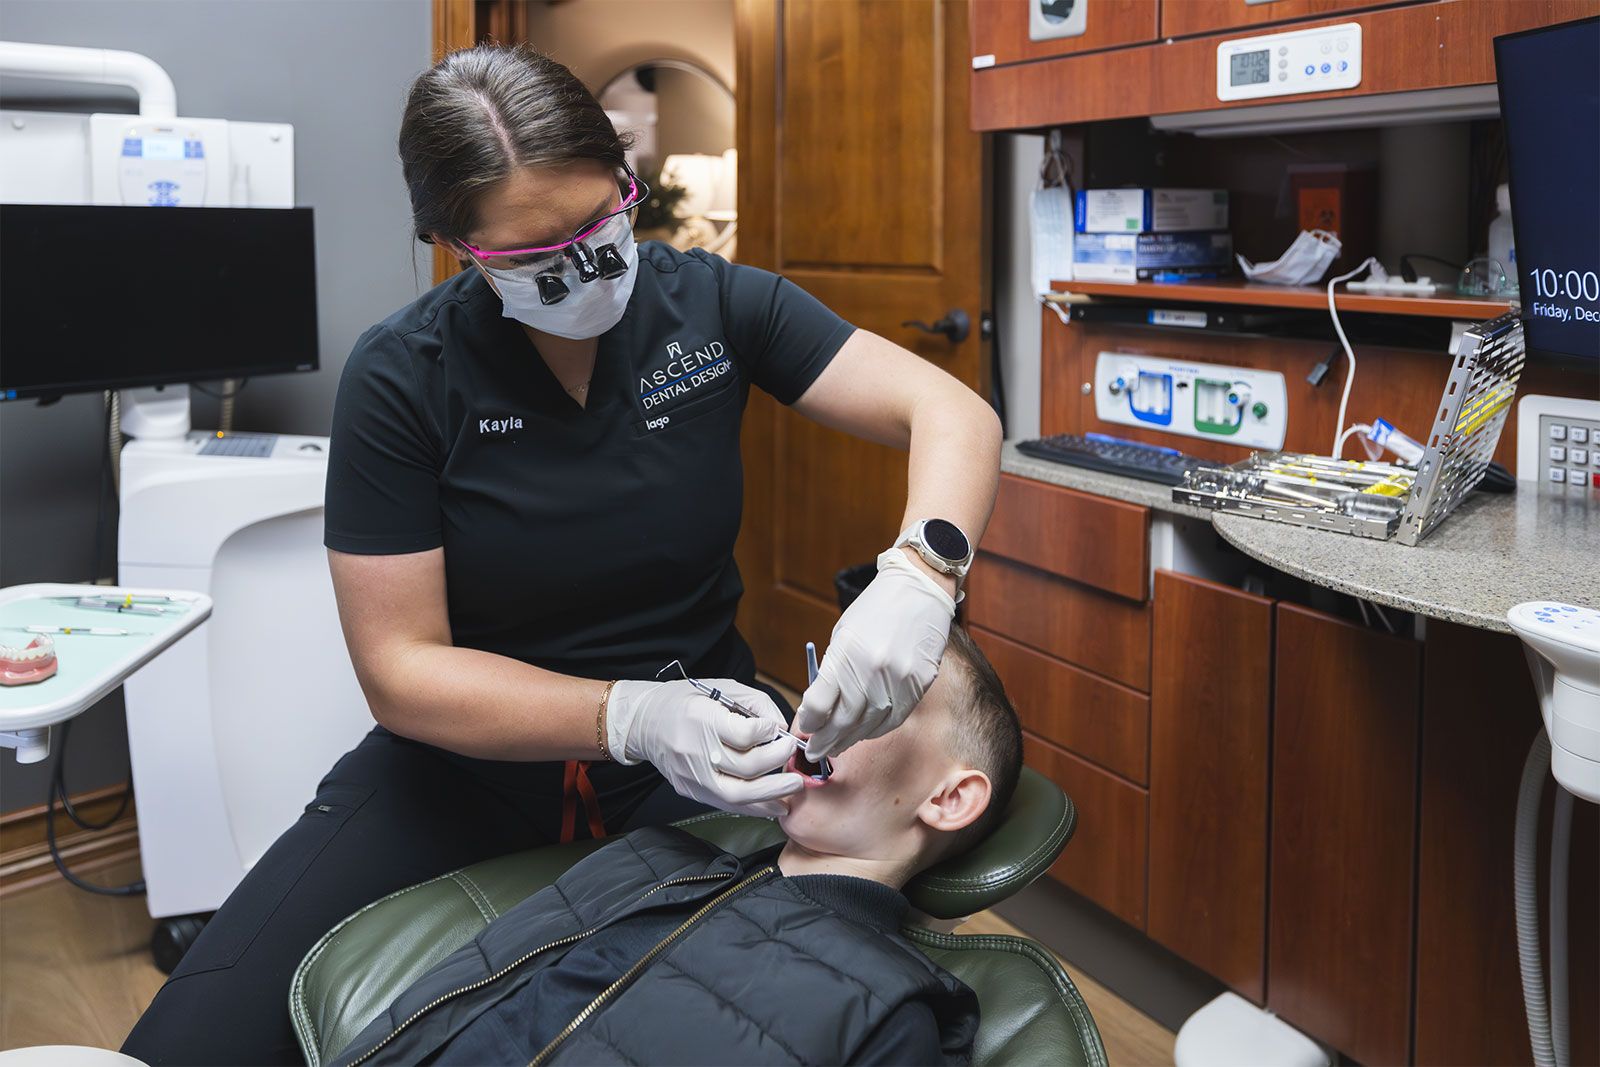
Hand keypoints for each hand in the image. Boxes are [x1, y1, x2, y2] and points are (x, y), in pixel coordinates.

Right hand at [606, 679, 801, 817]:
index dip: (768, 732)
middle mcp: (694, 751)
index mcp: (701, 719)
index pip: (744, 735)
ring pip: (738, 795)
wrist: (644, 722)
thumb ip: (755, 703)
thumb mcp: (720, 688)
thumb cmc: (684, 702)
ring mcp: (692, 776)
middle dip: (777, 761)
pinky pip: (728, 805)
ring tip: (794, 787)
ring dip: (772, 793)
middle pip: (745, 767)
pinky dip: (755, 807)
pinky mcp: (691, 791)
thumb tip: (780, 726)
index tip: (776, 728)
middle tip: (792, 753)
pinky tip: (775, 804)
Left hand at [795, 548, 955, 759]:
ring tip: (836, 748)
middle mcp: (872, 672)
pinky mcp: (918, 685)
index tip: (805, 729)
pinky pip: (893, 719)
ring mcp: (898, 681)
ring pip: (869, 726)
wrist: (918, 590)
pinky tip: (863, 733)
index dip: (810, 722)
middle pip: (843, 721)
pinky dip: (875, 730)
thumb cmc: (875, 610)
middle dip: (825, 741)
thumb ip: (832, 672)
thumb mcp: (843, 635)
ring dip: (849, 740)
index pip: (820, 704)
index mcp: (846, 655)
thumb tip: (819, 710)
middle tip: (814, 752)